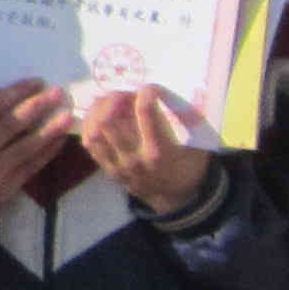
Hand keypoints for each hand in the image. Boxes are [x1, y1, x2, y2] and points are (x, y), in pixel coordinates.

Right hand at [0, 81, 77, 211]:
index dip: (18, 92)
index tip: (38, 81)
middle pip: (12, 123)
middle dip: (38, 106)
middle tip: (58, 92)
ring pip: (26, 147)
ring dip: (50, 130)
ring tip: (67, 116)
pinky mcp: (3, 189)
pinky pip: (30, 167)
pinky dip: (47, 152)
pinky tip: (60, 139)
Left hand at [83, 87, 216, 215]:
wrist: (177, 200)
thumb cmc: (191, 168)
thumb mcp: (198, 147)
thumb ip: (188, 124)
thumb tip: (177, 96)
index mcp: (160, 151)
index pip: (145, 113)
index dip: (146, 93)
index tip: (150, 88)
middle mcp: (135, 158)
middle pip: (109, 120)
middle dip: (114, 99)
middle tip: (125, 94)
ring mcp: (119, 165)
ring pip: (94, 131)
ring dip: (99, 111)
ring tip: (109, 102)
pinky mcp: (109, 170)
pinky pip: (90, 145)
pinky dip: (90, 127)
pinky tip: (99, 117)